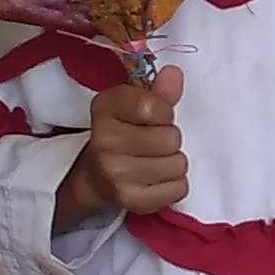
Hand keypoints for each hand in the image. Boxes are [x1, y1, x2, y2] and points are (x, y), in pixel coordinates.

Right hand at [60, 69, 190, 225]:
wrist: (96, 177)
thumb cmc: (123, 133)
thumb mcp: (135, 106)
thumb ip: (158, 92)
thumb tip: (175, 74)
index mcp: (105, 108)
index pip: (152, 106)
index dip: (164, 113)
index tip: (154, 118)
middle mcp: (104, 141)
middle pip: (170, 138)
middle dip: (170, 139)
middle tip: (155, 144)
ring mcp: (115, 174)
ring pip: (178, 164)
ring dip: (174, 163)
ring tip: (156, 161)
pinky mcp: (130, 201)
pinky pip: (179, 189)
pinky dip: (175, 185)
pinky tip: (158, 179)